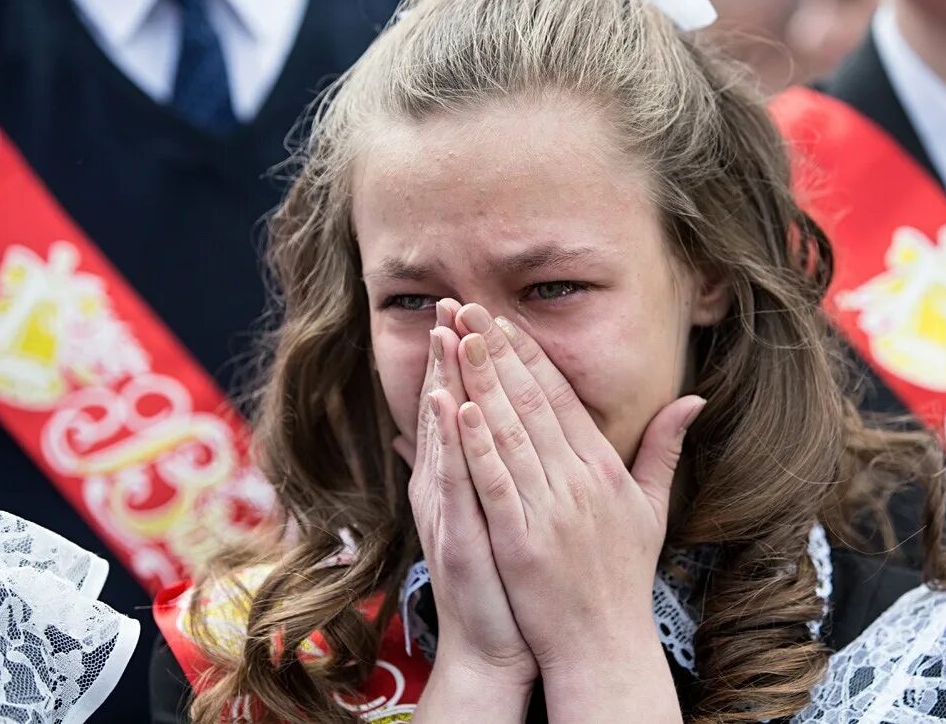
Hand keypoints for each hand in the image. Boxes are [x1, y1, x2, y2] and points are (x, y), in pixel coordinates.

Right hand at [397, 300, 536, 702]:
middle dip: (450, 354)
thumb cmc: (504, 576)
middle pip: (447, 409)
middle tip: (450, 301)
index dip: (465, 358)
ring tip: (444, 334)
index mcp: (466, 477)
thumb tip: (466, 432)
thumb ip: (479, 469)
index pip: (463, 405)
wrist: (495, 642)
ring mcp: (449, 511)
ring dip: (442, 382)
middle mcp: (450, 487)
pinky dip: (448, 444)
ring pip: (444, 437)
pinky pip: (454, 483)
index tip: (471, 310)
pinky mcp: (457, 537)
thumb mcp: (493, 514)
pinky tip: (445, 405)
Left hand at [451, 303, 705, 672]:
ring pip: (509, 431)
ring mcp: (549, 509)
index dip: (529, 354)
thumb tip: (694, 397)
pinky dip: (477, 443)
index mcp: (604, 467)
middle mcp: (578, 480)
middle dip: (495, 350)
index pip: (561, 397)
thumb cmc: (624, 575)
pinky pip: (495, 481)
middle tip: (466, 307)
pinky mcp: (521, 540)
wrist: (604, 642)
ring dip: (479, 380)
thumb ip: (666, 446)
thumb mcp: (653, 506)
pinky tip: (459, 406)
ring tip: (454, 337)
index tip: (502, 320)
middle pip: (531, 401)